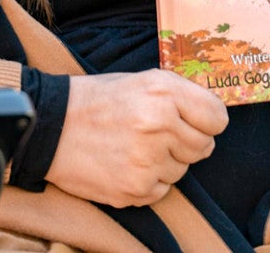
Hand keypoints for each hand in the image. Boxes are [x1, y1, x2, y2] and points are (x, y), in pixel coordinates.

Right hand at [48, 69, 227, 206]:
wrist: (51, 127)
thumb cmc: (99, 100)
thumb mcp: (142, 80)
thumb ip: (181, 95)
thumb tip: (215, 114)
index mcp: (163, 93)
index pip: (217, 118)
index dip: (208, 120)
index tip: (196, 120)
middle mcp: (159, 126)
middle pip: (204, 146)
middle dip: (186, 141)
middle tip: (158, 133)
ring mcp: (147, 161)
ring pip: (183, 170)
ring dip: (166, 161)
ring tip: (135, 146)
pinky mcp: (135, 189)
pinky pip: (163, 189)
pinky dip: (149, 180)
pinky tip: (126, 163)